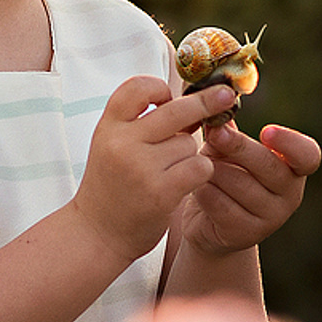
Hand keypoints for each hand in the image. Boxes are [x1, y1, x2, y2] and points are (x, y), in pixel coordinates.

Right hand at [71, 77, 240, 262]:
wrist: (95, 234)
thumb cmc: (111, 187)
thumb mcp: (112, 146)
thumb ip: (141, 124)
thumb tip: (192, 102)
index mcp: (108, 127)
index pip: (137, 87)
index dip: (159, 87)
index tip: (170, 96)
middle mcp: (122, 143)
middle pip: (176, 110)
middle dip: (206, 102)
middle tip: (226, 95)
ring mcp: (140, 167)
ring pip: (190, 143)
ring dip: (190, 154)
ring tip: (171, 170)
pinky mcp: (160, 192)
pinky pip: (199, 167)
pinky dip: (201, 172)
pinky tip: (187, 181)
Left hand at [175, 114, 321, 258]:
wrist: (209, 223)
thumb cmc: (224, 176)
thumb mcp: (228, 151)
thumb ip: (228, 130)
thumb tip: (218, 101)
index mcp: (294, 168)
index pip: (308, 155)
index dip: (290, 143)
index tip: (266, 131)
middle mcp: (291, 195)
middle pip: (268, 166)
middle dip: (238, 147)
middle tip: (215, 133)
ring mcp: (271, 218)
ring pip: (240, 184)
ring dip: (214, 170)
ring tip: (198, 163)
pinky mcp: (246, 234)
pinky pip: (222, 205)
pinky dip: (204, 191)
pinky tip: (195, 185)